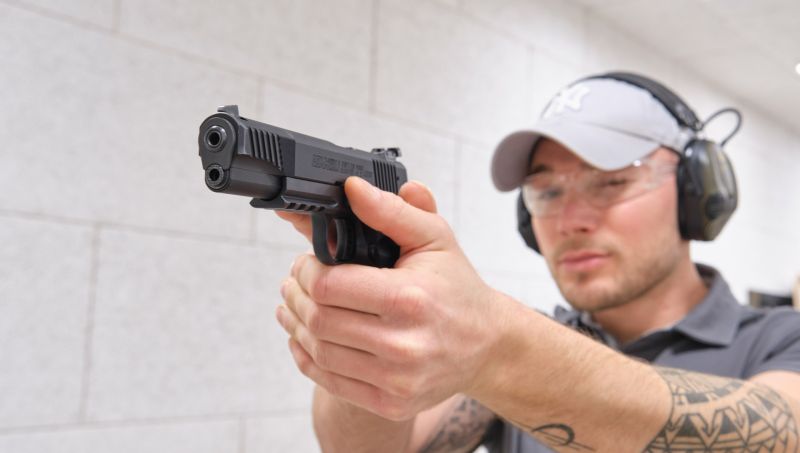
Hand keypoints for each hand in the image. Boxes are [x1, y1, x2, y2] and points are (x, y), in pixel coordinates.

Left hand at [275, 177, 508, 420]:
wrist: (487, 344)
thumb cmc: (457, 287)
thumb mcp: (434, 238)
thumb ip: (391, 211)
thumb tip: (351, 188)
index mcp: (410, 298)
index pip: (329, 285)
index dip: (306, 270)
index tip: (306, 260)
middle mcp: (403, 345)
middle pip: (319, 319)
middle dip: (295, 295)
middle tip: (291, 281)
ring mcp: (396, 380)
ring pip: (319, 351)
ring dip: (295, 325)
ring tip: (291, 306)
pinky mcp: (391, 403)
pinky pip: (331, 381)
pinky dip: (307, 357)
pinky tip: (302, 338)